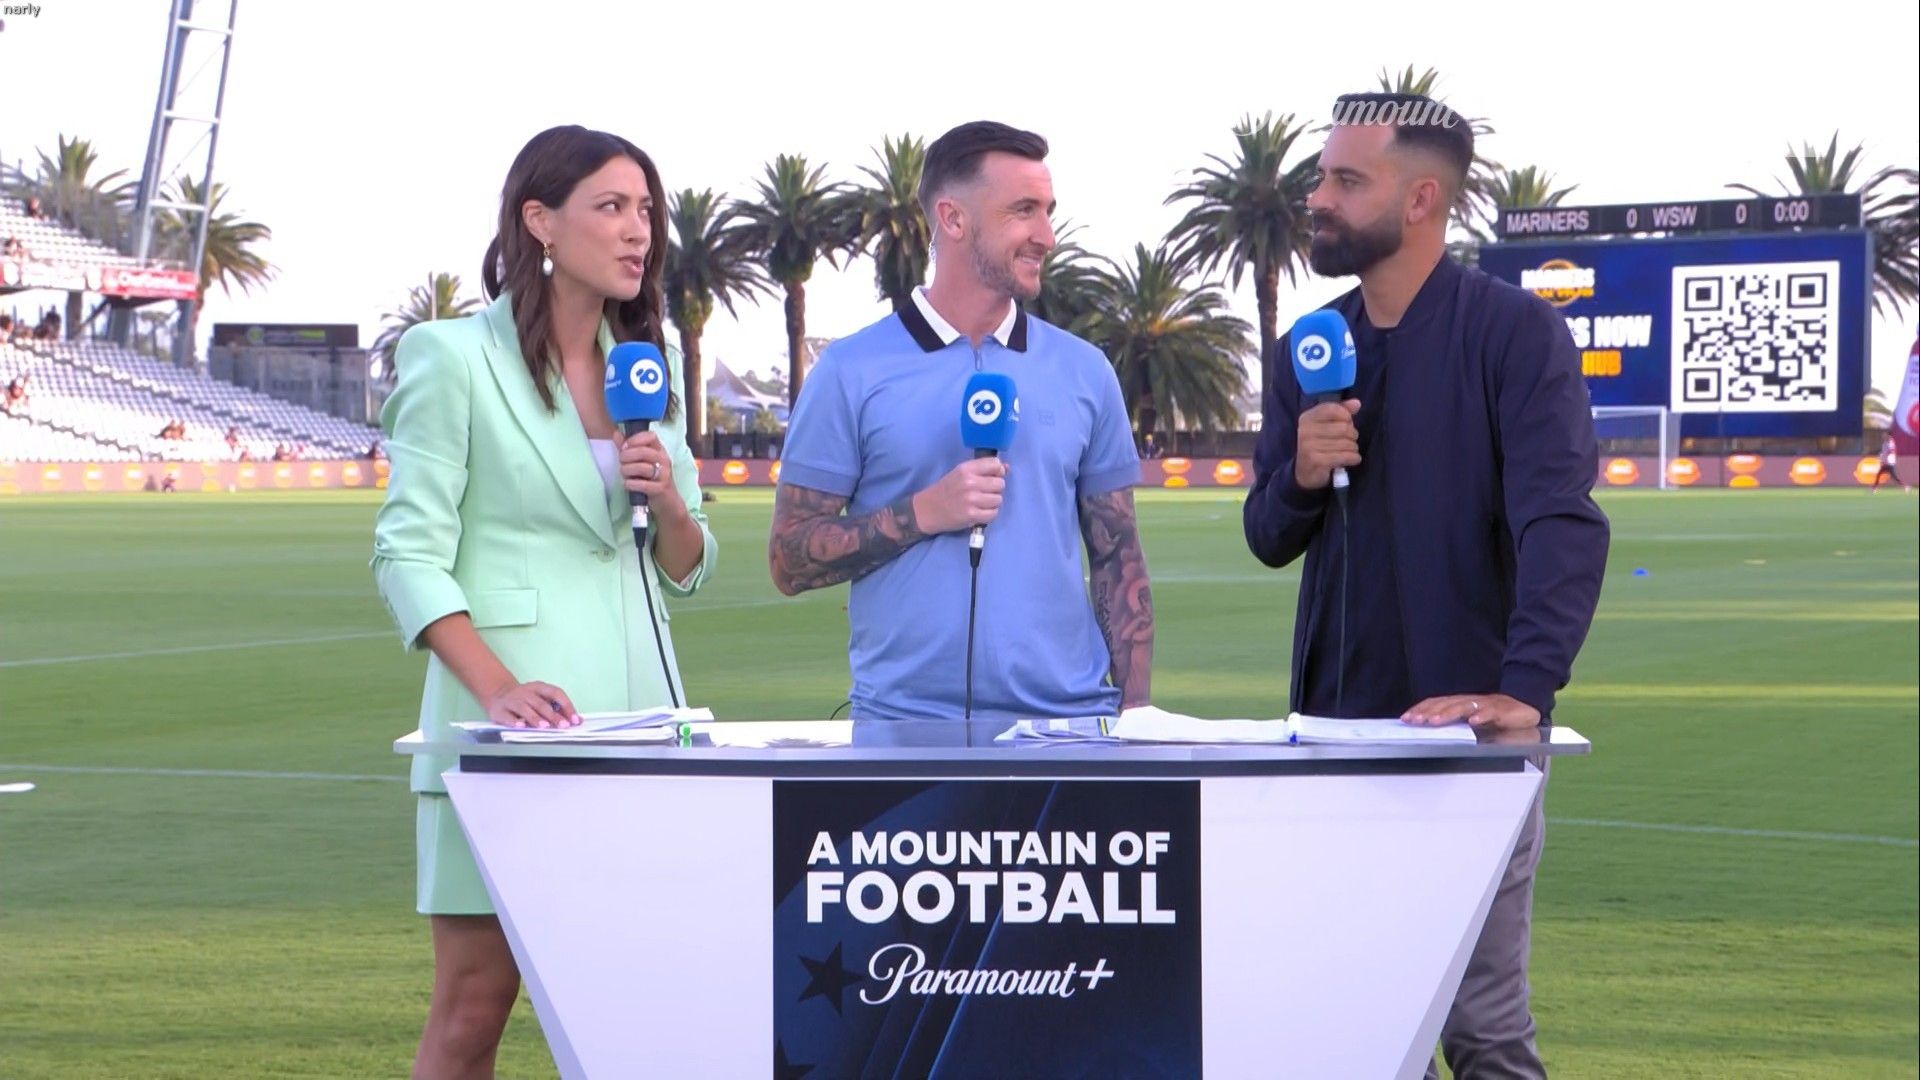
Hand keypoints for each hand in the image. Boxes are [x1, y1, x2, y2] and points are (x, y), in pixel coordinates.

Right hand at [483, 680, 580, 728]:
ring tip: (544, 726)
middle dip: (553, 715)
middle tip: (563, 725)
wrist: (498, 693)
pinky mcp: (499, 710)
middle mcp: (525, 692)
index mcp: (539, 687)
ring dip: (535, 717)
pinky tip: (521, 726)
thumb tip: (578, 720)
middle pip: (540, 703)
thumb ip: (558, 708)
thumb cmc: (525, 699)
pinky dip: (514, 721)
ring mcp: (511, 700)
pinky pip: (507, 716)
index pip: (556, 693)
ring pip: (524, 708)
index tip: (574, 719)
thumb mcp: (541, 698)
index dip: (566, 706)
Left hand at [620, 431, 683, 513]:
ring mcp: (664, 474)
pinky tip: (627, 484)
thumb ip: (628, 447)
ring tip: (624, 474)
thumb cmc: (651, 479)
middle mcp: (664, 460)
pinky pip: (642, 484)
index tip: (625, 447)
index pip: (650, 436)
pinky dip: (630, 484)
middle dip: (626, 456)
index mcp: (660, 450)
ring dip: (627, 470)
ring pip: (642, 467)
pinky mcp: (660, 488)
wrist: (666, 502)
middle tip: (621, 462)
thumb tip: (616, 433)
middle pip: (643, 451)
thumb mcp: (642, 462)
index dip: (635, 439)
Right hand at [911, 457, 1007, 534]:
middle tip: (983, 493)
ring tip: (980, 503)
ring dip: (992, 502)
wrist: (927, 510)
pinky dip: (989, 514)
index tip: (991, 477)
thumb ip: (982, 469)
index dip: (998, 471)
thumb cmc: (946, 490)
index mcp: (966, 469)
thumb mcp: (960, 473)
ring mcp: (971, 500)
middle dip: (995, 489)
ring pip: (998, 499)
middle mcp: (970, 482)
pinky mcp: (972, 515)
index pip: (995, 464)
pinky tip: (979, 512)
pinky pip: (994, 513)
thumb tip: (1006, 467)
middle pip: (1000, 483)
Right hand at [1294, 399, 1361, 489]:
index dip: (1346, 416)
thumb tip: (1356, 403)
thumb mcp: (1327, 424)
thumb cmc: (1319, 445)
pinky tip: (1350, 459)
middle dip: (1352, 435)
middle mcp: (1305, 430)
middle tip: (1348, 441)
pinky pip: (1345, 456)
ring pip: (1347, 443)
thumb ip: (1341, 411)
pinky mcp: (1317, 461)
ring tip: (1347, 451)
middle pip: (1344, 427)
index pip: (1333, 409)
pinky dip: (1353, 458)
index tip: (1346, 422)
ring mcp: (1309, 446)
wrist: (1305, 472)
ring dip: (1353, 449)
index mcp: (1307, 418)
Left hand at [1402, 692, 1539, 729]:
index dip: (1421, 709)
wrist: (1523, 706)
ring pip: (1463, 706)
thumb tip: (1429, 728)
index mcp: (1460, 703)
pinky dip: (1481, 716)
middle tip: (1414, 721)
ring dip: (1448, 714)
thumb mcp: (1470, 719)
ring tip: (1435, 722)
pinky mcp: (1501, 709)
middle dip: (1428, 712)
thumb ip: (1454, 721)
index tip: (1406, 718)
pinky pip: (1490, 712)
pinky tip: (1473, 722)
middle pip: (1445, 704)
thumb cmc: (1494, 714)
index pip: (1436, 703)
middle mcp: (1469, 701)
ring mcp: (1484, 704)